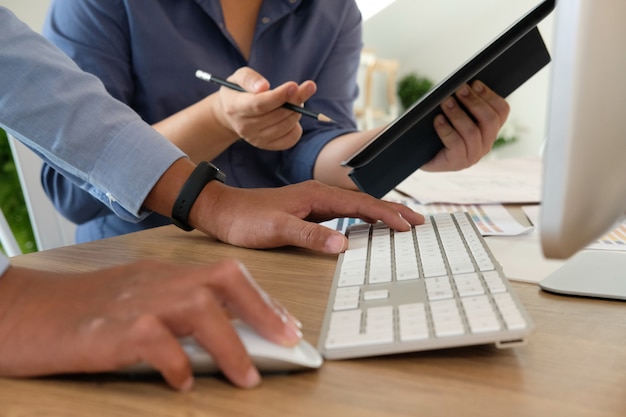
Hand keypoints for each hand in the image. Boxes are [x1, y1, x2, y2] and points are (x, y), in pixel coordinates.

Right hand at [0, 260, 301, 390]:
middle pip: (223, 280)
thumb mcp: (139, 298)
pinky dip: (176, 363)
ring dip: (230, 344)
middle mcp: (156, 281)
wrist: (25, 311)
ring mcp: (134, 301)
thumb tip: (225, 335)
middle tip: (286, 341)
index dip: (262, 299)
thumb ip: (178, 310)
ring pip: (198, 308)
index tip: (286, 324)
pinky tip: (183, 382)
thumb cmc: (84, 310)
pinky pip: (155, 341)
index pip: (226, 275)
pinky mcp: (110, 330)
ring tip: (247, 377)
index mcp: (166, 273)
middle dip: (262, 309)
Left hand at [190, 180, 424, 251]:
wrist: (222, 211)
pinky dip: (362, 218)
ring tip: (401, 222)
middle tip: (418, 221)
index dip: (386, 214)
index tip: (408, 225)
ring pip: (355, 206)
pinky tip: (367, 226)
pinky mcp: (308, 210)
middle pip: (364, 201)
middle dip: (392, 211)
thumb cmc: (245, 219)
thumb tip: (344, 244)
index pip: (360, 204)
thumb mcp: (276, 230)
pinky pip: (344, 213)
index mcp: (316, 195)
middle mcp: (318, 194)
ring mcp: (314, 201)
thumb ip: (309, 235)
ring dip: (380, 214)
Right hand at [214, 66, 316, 149]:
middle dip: (295, 100)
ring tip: (295, 99)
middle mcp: (245, 127)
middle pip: (276, 115)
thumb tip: (264, 87)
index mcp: (236, 108)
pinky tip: (292, 116)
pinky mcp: (266, 146)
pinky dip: (296, 127)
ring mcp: (256, 139)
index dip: (278, 96)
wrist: (230, 115)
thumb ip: (249, 78)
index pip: (259, 104)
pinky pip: (290, 139)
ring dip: (297, 111)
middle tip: (309, 87)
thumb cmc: (238, 91)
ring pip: (285, 126)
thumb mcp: (238, 78)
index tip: (294, 85)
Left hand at [422, 80, 509, 171]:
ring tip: (445, 102)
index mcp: (489, 130)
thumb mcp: (452, 114)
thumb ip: (463, 102)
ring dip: (458, 114)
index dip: (490, 95)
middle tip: (459, 89)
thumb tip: (464, 84)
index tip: (475, 83)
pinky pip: (456, 145)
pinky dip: (446, 129)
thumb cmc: (436, 129)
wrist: (418, 154)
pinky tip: (438, 119)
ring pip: (472, 132)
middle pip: (489, 121)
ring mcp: (472, 156)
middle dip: (474, 102)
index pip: (502, 111)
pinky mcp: (456, 163)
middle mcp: (485, 145)